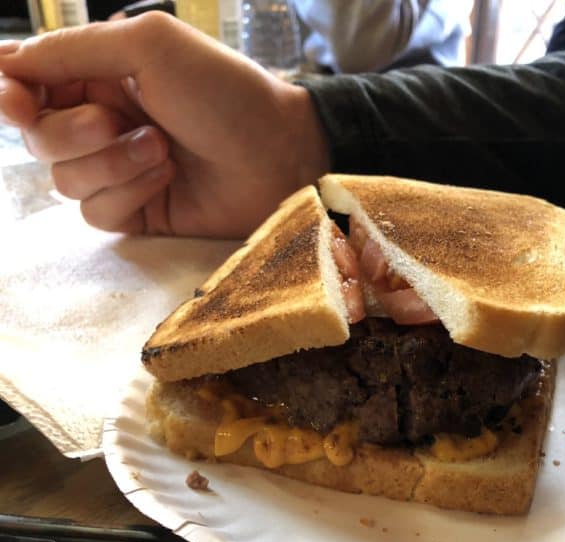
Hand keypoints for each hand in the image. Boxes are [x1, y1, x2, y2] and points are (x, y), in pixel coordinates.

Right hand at [0, 13, 328, 237]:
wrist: (279, 153)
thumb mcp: (150, 47)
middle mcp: (105, 122)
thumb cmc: (225, 92)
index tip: (16, 101)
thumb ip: (72, 49)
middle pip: (38, 138)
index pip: (28, 86)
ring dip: (113, 163)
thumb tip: (6, 64)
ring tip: (164, 150)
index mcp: (102, 75)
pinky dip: (128, 194)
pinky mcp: (139, 211)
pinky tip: (167, 178)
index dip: (13, 96)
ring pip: (64, 179)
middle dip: (73, 133)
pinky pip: (97, 213)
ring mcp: (121, 170)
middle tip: (117, 123)